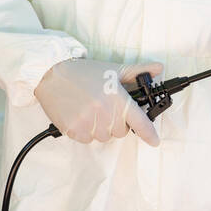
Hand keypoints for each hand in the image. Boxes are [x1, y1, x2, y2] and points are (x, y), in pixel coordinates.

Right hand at [34, 58, 162, 145]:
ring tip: (90, 109)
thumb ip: (137, 71)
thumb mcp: (112, 69)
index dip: (149, 133)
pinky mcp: (73, 130)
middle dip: (117, 122)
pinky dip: (86, 131)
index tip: (155, 141)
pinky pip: (88, 140)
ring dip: (101, 127)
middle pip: (121, 131)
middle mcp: (103, 113)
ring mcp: (87, 123)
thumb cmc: (83, 72)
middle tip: (105, 106)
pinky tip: (80, 115)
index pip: (139, 121)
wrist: (51, 74)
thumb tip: (159, 68)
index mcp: (116, 98)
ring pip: (104, 137)